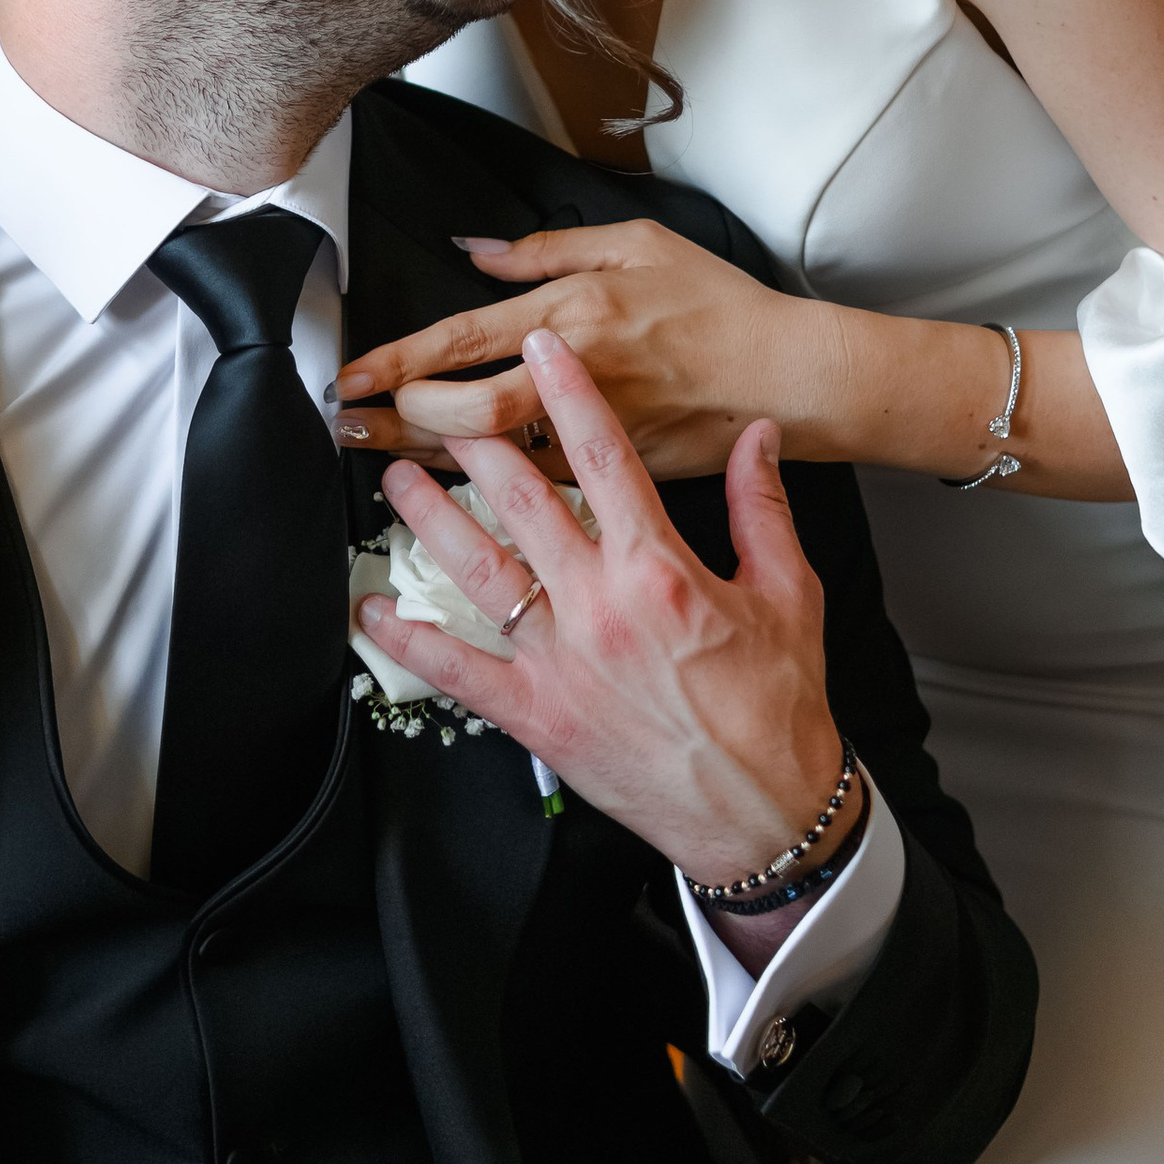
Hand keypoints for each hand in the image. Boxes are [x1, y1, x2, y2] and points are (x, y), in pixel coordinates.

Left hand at [339, 220, 840, 478]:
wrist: (794, 378)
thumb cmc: (725, 310)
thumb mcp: (640, 244)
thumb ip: (549, 247)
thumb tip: (479, 251)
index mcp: (578, 315)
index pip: (465, 340)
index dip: (400, 362)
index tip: (355, 374)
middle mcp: (579, 381)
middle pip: (466, 413)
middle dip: (400, 419)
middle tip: (354, 421)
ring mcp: (599, 440)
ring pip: (495, 461)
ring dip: (429, 461)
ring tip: (379, 459)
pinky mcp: (621, 482)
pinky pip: (539, 493)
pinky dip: (490, 495)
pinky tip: (453, 494)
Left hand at [357, 332, 856, 927]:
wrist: (765, 811)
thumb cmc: (778, 710)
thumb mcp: (789, 594)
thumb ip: (762, 508)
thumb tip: (757, 437)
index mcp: (661, 569)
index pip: (603, 458)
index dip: (567, 396)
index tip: (539, 352)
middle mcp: (600, 606)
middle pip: (521, 502)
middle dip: (477, 444)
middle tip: (443, 408)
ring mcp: (560, 661)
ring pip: (478, 570)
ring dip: (429, 519)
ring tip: (394, 481)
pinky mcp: (535, 715)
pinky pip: (457, 671)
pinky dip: (409, 641)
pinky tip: (373, 610)